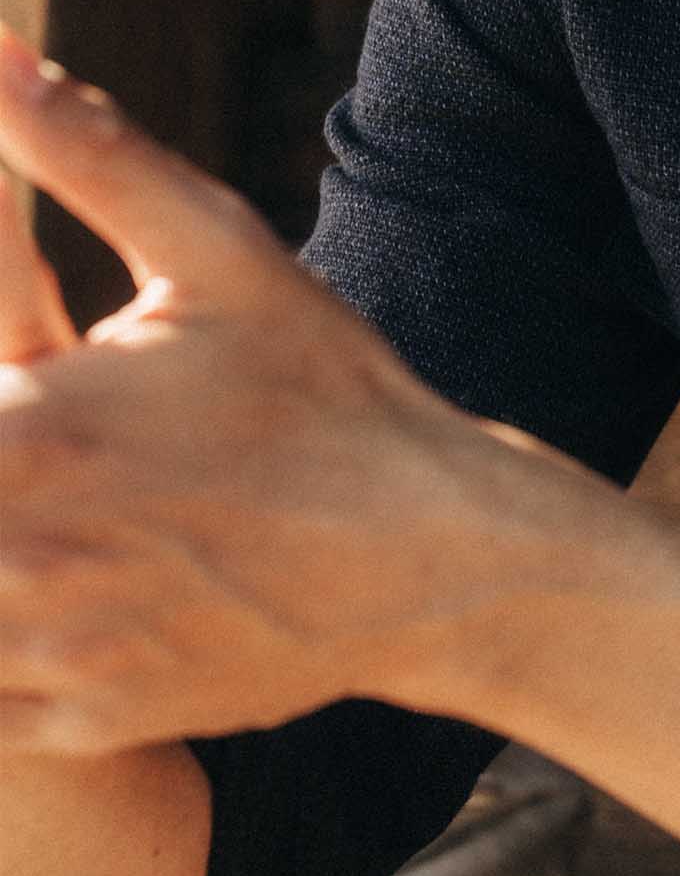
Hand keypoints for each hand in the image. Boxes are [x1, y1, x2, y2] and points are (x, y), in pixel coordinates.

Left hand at [0, 25, 605, 754]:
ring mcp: (45, 654)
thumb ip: (87, 154)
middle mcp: (13, 556)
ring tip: (50, 514)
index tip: (6, 398)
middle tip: (33, 452)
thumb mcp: (222, 255)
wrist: (439, 553)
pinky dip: (4, 658)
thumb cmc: (331, 391)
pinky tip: (57, 592)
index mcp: (20, 434)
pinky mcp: (81, 720)